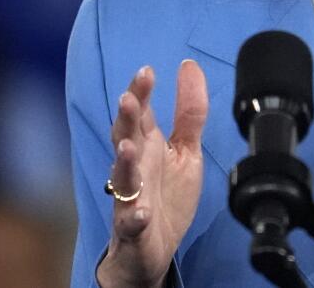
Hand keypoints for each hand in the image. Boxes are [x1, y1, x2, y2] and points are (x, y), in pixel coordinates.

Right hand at [98, 60, 208, 287]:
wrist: (154, 247)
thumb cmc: (166, 194)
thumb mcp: (186, 150)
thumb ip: (190, 112)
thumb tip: (189, 66)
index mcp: (148, 145)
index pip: (140, 113)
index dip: (141, 92)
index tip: (146, 71)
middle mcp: (135, 166)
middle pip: (125, 137)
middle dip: (126, 119)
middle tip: (128, 99)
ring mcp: (131, 196)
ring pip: (123, 177)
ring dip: (124, 162)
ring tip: (128, 147)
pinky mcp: (134, 227)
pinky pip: (132, 222)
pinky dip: (135, 217)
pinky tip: (141, 213)